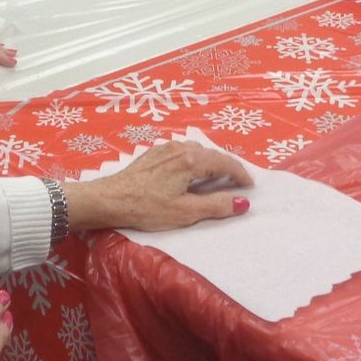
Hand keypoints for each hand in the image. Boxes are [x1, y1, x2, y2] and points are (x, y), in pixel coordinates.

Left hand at [60, 140, 253, 232]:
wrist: (110, 199)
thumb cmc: (147, 208)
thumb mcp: (185, 212)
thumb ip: (216, 205)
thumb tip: (243, 202)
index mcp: (191, 160)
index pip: (225, 162)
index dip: (241, 174)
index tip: (250, 187)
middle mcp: (181, 148)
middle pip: (212, 154)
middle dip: (227, 167)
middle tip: (237, 183)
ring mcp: (166, 148)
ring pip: (197, 150)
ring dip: (210, 162)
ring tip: (216, 178)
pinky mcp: (154, 153)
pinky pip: (183, 151)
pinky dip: (195, 160)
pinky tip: (190, 173)